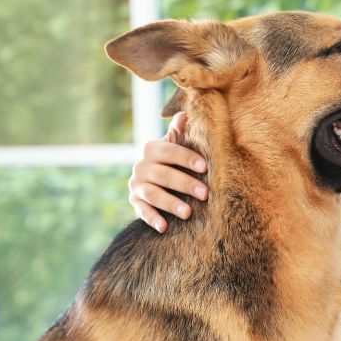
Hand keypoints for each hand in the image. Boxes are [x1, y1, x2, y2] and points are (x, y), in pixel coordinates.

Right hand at [128, 112, 208, 232]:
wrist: (150, 178)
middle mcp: (141, 166)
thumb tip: (185, 113)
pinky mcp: (135, 202)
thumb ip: (179, 131)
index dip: (187, 158)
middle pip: (163, 174)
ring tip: (188, 213)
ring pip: (153, 194)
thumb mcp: (174, 144)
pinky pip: (142, 211)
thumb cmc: (171, 160)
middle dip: (185, 184)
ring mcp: (136, 185)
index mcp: (152, 149)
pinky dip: (152, 219)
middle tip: (205, 194)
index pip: (170, 151)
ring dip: (170, 203)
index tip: (205, 167)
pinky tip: (164, 227)